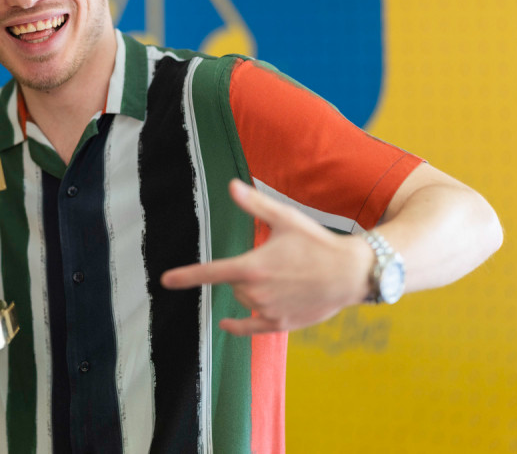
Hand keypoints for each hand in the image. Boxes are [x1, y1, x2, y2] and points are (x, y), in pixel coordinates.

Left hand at [161, 179, 372, 335]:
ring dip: (252, 290)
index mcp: (253, 267)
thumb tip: (232, 187)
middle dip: (244, 273)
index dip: (186, 276)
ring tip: (284, 278)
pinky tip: (227, 324)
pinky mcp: (281, 324)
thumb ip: (255, 205)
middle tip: (275, 261)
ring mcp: (268, 310)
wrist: (351, 273)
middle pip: (232, 284)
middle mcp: (256, 292)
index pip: (211, 272)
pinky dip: (237, 326)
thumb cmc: (317, 242)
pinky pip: (250, 328)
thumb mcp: (285, 219)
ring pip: (243, 300)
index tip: (165, 280)